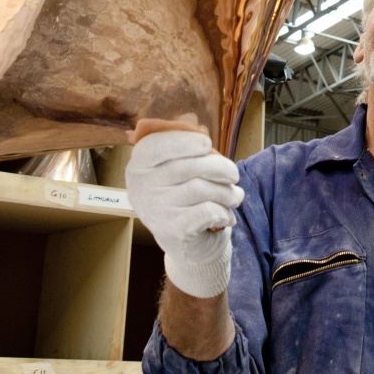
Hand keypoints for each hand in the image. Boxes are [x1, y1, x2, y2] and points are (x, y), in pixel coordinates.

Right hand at [126, 130, 243, 297]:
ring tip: (234, 197)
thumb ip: (185, 147)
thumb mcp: (178, 166)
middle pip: (189, 166)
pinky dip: (224, 212)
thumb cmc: (184, 194)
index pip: (157, 145)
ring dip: (227, 193)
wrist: (185, 243)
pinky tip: (227, 216)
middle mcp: (142, 187)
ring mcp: (155, 210)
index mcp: (139, 165)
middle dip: (221, 168)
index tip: (207, 144)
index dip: (185, 141)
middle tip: (233, 175)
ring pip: (202, 188)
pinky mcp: (171, 231)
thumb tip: (200, 129)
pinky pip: (208, 211)